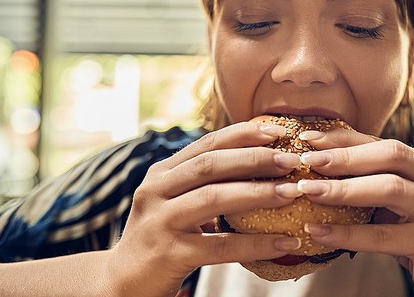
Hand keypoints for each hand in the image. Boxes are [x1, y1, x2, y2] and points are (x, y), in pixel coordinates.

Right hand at [106, 122, 302, 296]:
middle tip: (291, 160)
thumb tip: (260, 164)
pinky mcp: (169, 254)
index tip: (278, 131)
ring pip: (213, 198)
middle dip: (255, 158)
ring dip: (258, 193)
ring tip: (292, 193)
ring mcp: (160, 221)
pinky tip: (283, 241)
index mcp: (162, 173)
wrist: (121, 283)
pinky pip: (219, 246)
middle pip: (210, 165)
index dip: (243, 135)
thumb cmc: (161, 237)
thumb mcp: (175, 202)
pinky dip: (255, 243)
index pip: (206, 144)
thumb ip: (204, 183)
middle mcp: (156, 190)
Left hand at [296, 129, 413, 296]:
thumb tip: (318, 162)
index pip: (382, 141)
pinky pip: (383, 236)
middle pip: (392, 155)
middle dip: (346, 156)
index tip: (308, 138)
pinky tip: (319, 232)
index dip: (344, 138)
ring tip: (309, 191)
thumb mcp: (401, 198)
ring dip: (344, 189)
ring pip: (390, 189)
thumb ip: (373, 178)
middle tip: (307, 161)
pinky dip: (347, 234)